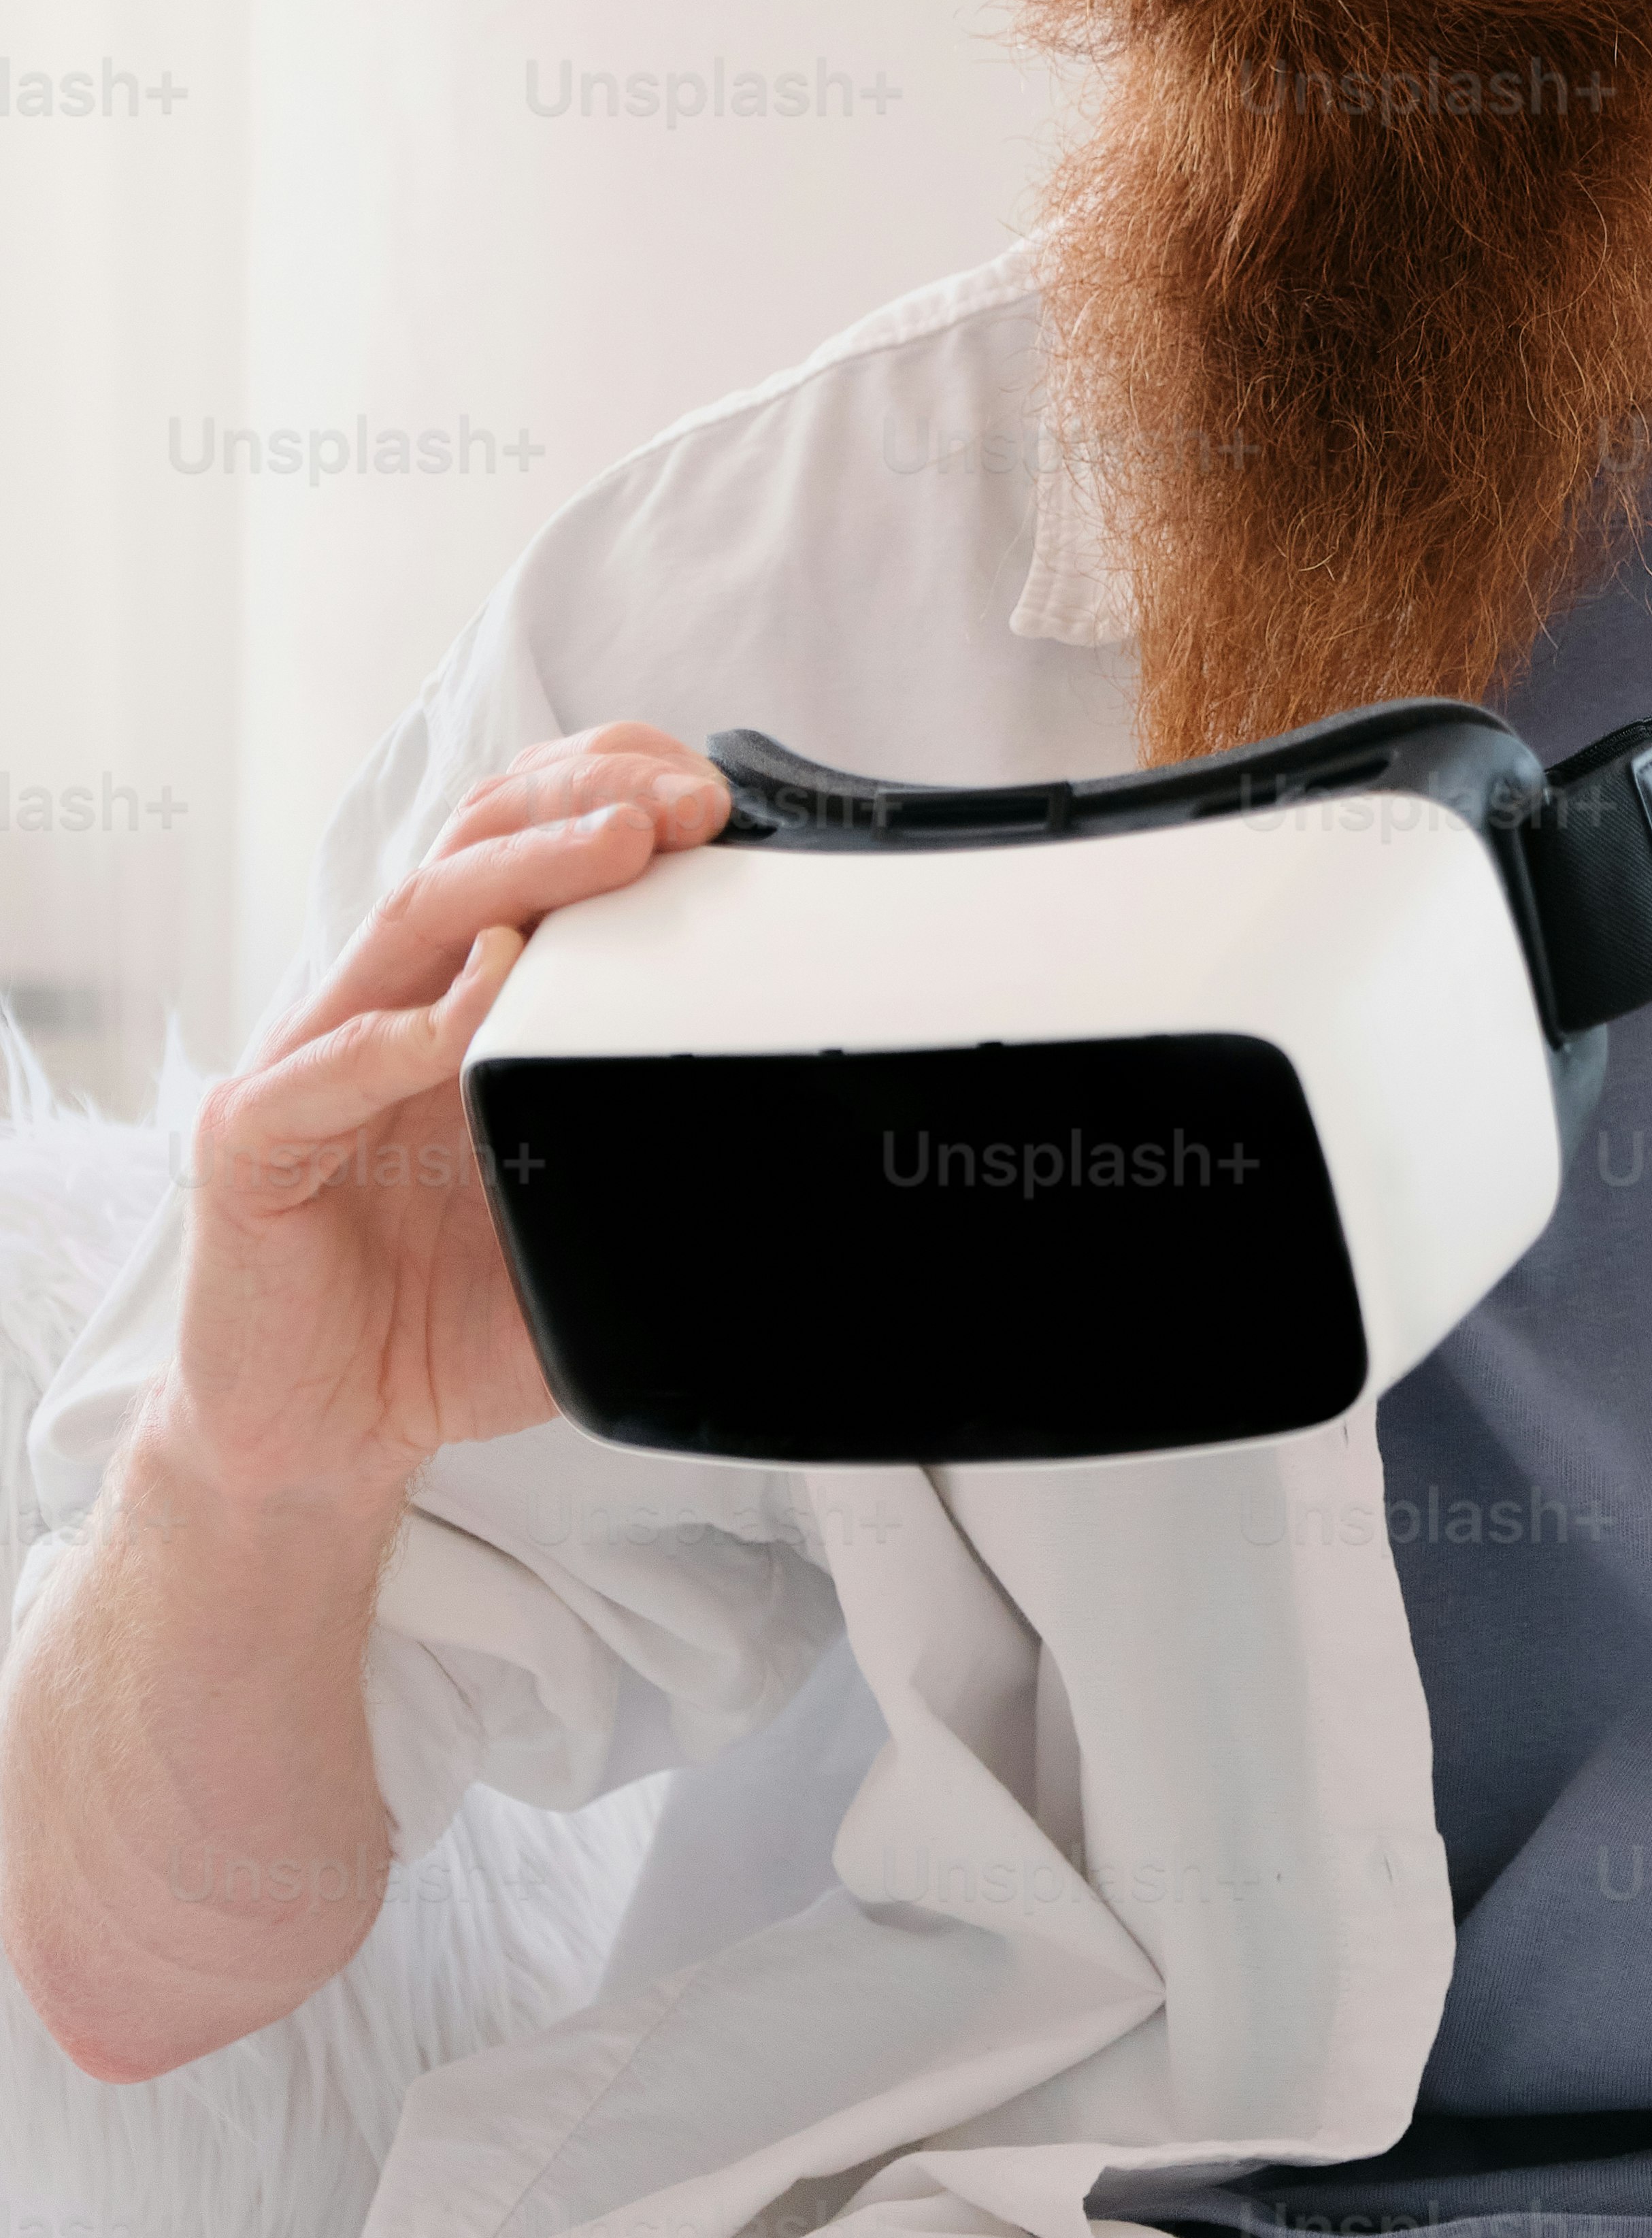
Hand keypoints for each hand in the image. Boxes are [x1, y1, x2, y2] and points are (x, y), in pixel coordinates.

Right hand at [167, 724, 729, 1505]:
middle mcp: (387, 1004)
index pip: (525, 849)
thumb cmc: (444, 1324)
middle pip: (473, 848)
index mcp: (461, 1003)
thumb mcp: (590, 1235)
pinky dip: (398, 1036)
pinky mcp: (252, 1144)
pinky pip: (320, 1075)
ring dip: (517, 874)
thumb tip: (813, 1156)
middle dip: (582, 805)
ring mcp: (311, 1064)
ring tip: (616, 846)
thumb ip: (663, 1173)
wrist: (319, 1438)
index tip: (713, 800)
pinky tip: (467, 1006)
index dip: (608, 799)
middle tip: (687, 803)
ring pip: (409, 923)